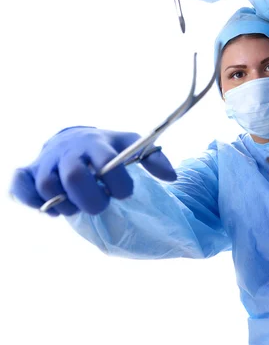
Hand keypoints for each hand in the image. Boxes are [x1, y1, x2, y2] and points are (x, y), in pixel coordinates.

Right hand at [10, 127, 176, 215]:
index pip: (107, 163)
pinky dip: (32, 199)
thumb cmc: (106, 148)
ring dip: (66, 205)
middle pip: (75, 177)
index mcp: (97, 143)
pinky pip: (20, 186)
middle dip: (92, 199)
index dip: (119, 184)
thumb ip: (152, 158)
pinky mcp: (28, 172)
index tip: (125, 192)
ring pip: (50, 187)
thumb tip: (172, 177)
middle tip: (101, 204)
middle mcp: (70, 150)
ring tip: (79, 205)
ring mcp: (47, 161)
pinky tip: (50, 207)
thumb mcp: (130, 145)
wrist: (73, 138)